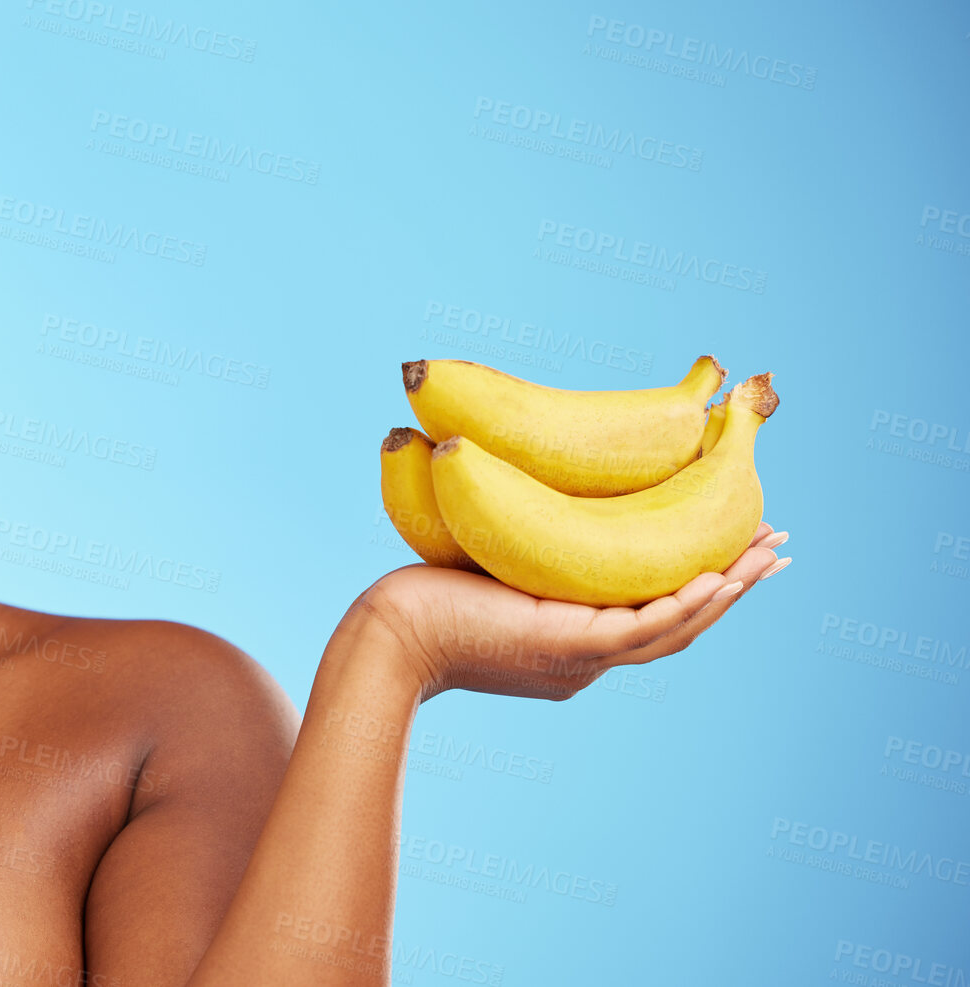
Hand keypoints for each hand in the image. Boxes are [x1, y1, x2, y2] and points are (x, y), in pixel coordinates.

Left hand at [351, 523, 790, 701]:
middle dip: (734, 586)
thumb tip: (546, 506)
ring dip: (727, 590)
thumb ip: (534, 556)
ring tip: (768, 554)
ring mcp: (579, 657)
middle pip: (680, 625)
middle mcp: (585, 660)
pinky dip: (685, 603)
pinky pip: (640, 626)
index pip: (652, 618)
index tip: (738, 555)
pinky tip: (719, 576)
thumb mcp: (496, 572)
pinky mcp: (564, 645)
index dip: (702, 589)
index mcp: (572, 647)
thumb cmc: (423, 600)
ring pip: (674, 627)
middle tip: (778, 549)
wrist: (388, 636)